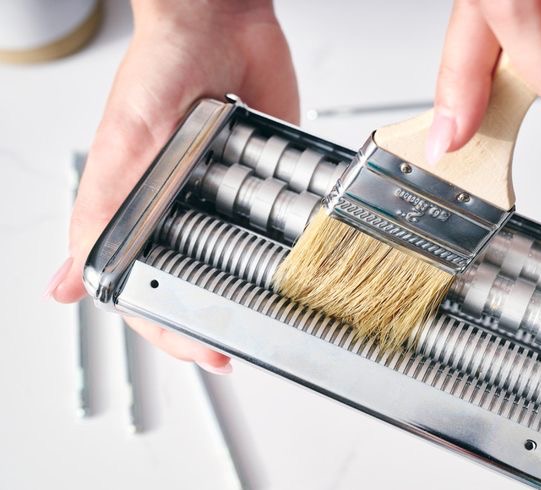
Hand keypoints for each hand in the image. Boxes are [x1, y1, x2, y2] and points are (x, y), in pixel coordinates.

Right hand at [46, 0, 298, 372]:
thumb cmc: (161, 68)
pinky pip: (285, 221)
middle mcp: (185, 211)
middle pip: (203, 284)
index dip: (177, 329)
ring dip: (263, 287)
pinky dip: (296, 241)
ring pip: (246, 262)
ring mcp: (229, 198)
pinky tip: (306, 259)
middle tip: (253, 341)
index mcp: (141, 212)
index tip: (211, 352)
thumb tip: (68, 282)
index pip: (152, 290)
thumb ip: (103, 211)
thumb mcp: (125, 142)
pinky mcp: (267, 179)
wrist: (219, 21)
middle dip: (225, 317)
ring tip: (284, 309)